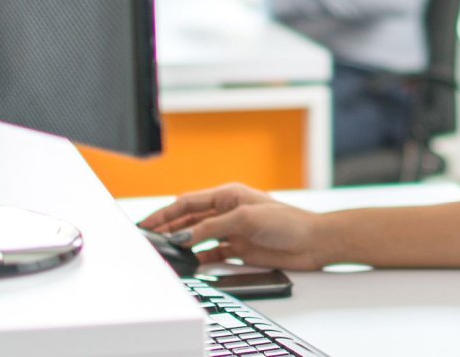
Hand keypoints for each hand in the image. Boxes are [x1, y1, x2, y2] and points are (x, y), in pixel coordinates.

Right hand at [138, 183, 326, 269]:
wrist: (312, 242)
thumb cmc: (287, 221)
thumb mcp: (245, 219)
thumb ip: (211, 228)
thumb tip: (183, 236)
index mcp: (228, 195)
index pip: (188, 202)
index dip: (166, 213)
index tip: (147, 223)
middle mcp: (227, 212)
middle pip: (189, 220)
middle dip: (168, 229)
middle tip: (148, 240)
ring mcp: (232, 231)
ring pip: (198, 237)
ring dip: (181, 244)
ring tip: (163, 253)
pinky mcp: (239, 249)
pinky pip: (211, 253)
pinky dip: (198, 259)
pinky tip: (188, 264)